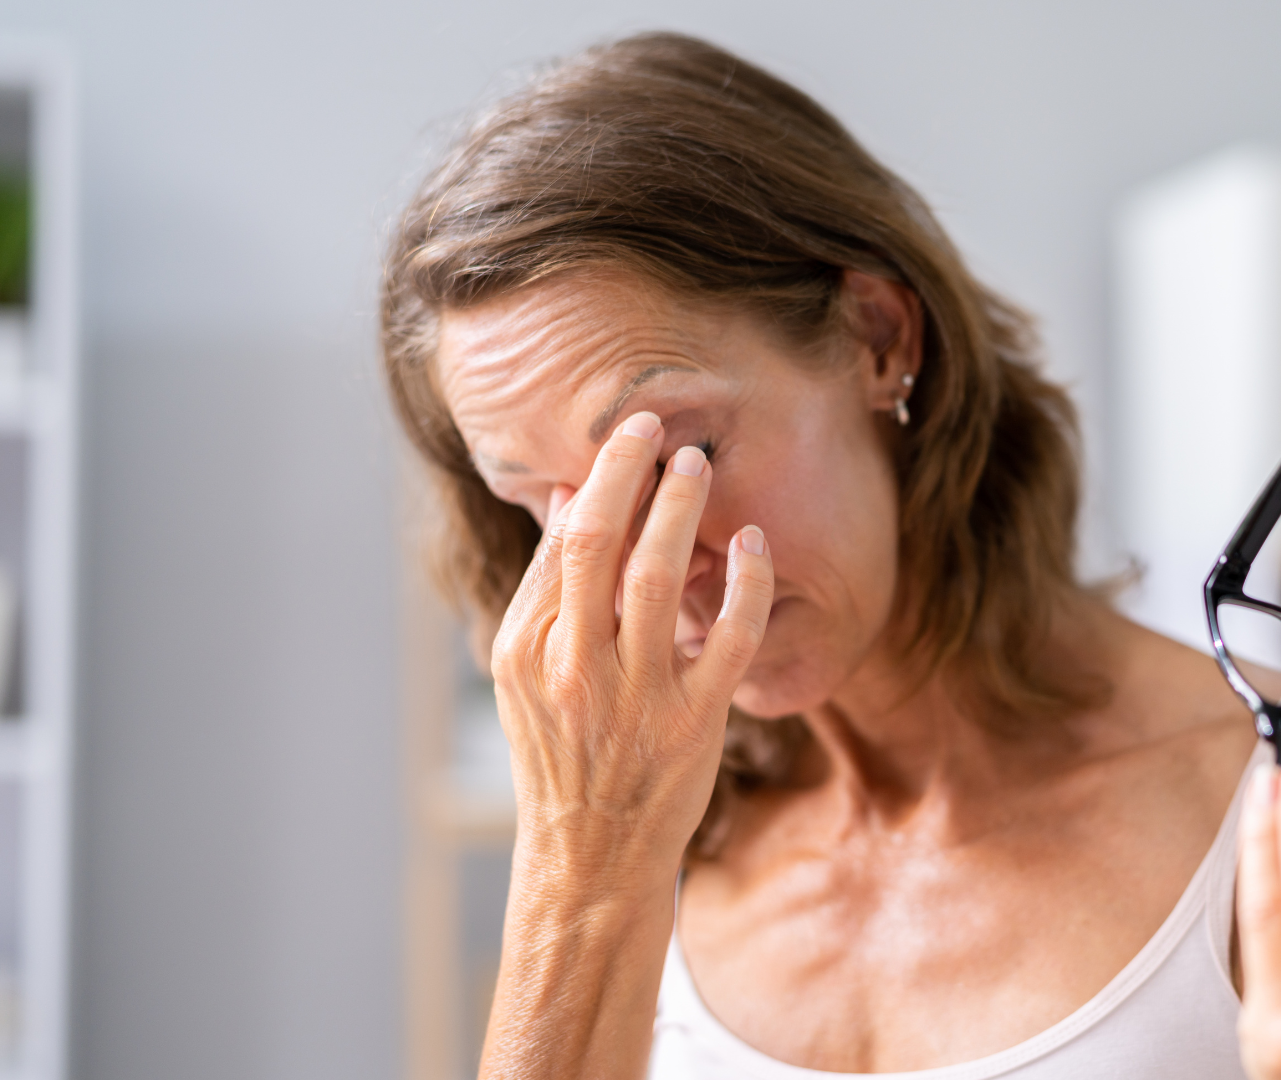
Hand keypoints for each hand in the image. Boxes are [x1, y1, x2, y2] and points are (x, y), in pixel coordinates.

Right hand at [489, 410, 774, 865]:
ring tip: (699, 464)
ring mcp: (636, 696)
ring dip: (682, 511)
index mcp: (528, 648)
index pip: (562, 540)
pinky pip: (730, 638)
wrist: (590, 856)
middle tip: (660, 425)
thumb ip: (545, 591)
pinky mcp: (693, 723)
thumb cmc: (563, 754)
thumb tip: (563, 498)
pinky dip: (747, 584)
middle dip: (631, 473)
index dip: (600, 479)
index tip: (630, 435)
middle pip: (597, 543)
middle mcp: (575, 666)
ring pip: (659, 580)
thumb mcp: (525, 674)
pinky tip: (755, 544)